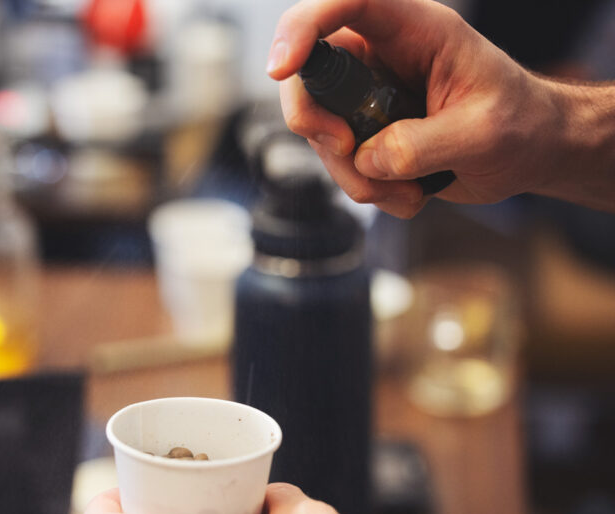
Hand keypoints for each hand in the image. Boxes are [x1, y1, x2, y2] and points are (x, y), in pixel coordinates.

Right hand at [267, 0, 565, 217]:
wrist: (533, 152)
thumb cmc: (522, 125)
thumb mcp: (482, 133)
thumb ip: (422, 144)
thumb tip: (368, 160)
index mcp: (413, 30)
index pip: (344, 6)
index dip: (302, 30)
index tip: (282, 68)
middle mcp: (381, 55)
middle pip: (308, 73)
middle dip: (314, 122)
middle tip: (348, 151)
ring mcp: (368, 95)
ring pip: (318, 130)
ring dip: (352, 173)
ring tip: (408, 191)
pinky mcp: (365, 132)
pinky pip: (337, 161)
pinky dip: (365, 188)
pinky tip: (409, 193)